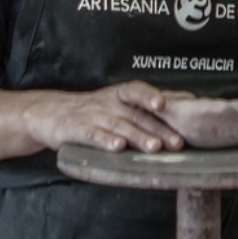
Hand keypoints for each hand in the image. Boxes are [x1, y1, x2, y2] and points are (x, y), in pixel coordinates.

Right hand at [22, 82, 183, 154]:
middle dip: (158, 128)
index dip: (152, 96)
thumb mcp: (118, 102)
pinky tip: (117, 148)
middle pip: (135, 115)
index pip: (137, 90)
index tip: (166, 104)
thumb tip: (188, 99)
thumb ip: (149, 103)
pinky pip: (92, 135)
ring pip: (118, 125)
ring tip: (155, 147)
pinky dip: (105, 141)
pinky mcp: (75, 130)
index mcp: (118, 95)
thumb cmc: (92, 110)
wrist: (49, 114)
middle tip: (177, 142)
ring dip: (137, 136)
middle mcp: (107, 103)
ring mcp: (91, 116)